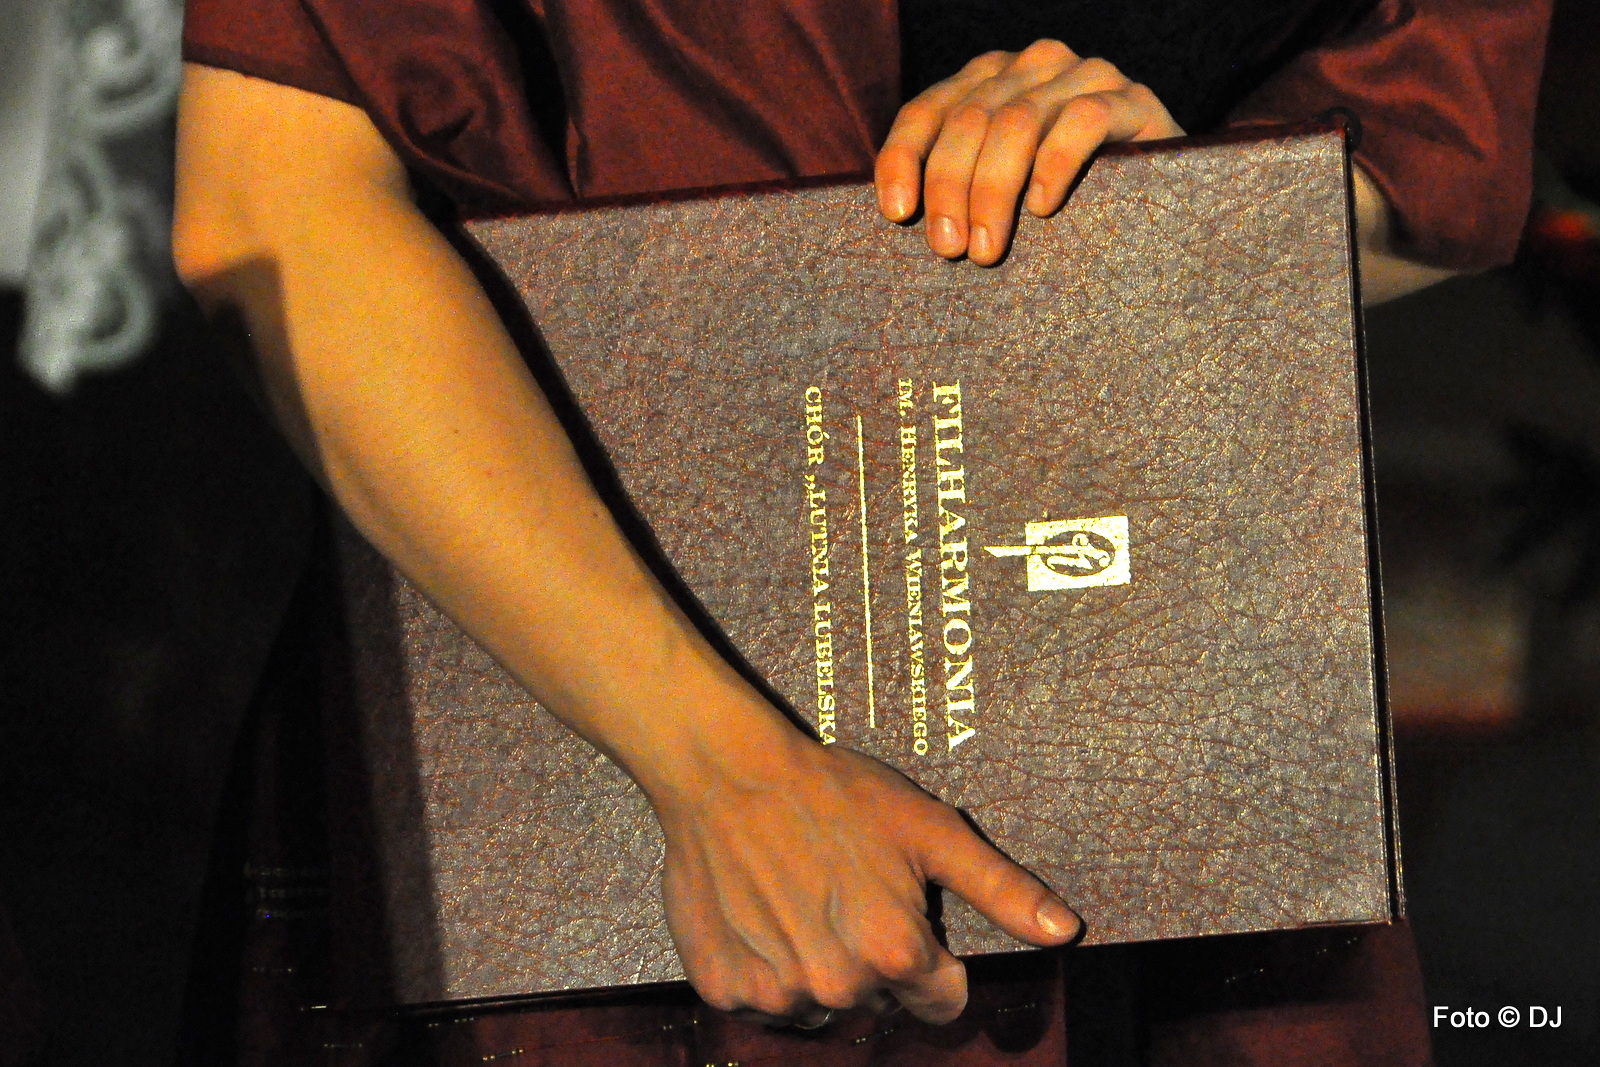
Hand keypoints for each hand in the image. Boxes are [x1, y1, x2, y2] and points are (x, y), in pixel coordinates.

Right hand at [653, 730, 1080, 1025]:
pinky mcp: (725, 989)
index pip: (942, 1002)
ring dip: (819, 967)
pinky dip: (767, 968)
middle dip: (873, 958)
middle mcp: (836, 987)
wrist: (725, 773)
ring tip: (803, 899)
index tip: (905, 915)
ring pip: (821, 1006)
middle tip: (848, 893)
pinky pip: (764, 1001)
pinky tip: (764, 914)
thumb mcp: (928, 828)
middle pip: (879, 1002)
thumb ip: (1000, 888)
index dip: (932, 959)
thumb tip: (1065, 930)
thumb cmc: (831, 792)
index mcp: (895, 953)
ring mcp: (776, 994)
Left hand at [876, 39, 1183, 264]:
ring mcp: (1085, 75)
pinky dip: (1054, 166)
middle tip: (949, 250)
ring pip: (1017, 123)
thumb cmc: (1068, 205)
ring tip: (987, 249)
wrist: (1166, 198)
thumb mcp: (1003, 189)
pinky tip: (1043, 208)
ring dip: (993, 191)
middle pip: (969, 121)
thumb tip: (902, 218)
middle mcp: (1032, 65)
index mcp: (988, 80)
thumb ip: (960, 182)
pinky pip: (1083, 122)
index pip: (926, 110)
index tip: (898, 214)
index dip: (903, 159)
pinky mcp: (1132, 100)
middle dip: (950, 190)